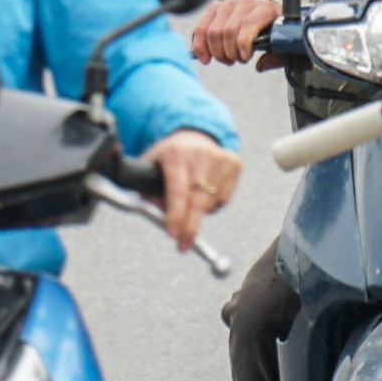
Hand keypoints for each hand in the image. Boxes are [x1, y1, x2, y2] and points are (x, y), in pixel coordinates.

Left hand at [140, 129, 241, 251]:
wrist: (194, 136)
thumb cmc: (169, 158)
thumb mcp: (151, 167)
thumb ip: (147, 190)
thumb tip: (159, 213)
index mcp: (175, 154)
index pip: (178, 190)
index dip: (176, 215)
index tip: (173, 234)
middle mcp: (200, 154)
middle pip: (197, 200)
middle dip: (189, 227)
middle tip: (183, 245)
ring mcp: (220, 158)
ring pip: (211, 203)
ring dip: (199, 214)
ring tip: (189, 205)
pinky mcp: (234, 163)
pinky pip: (224, 199)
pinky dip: (213, 206)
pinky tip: (204, 195)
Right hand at [191, 0, 280, 65]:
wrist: (265, 8)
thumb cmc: (273, 29)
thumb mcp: (281, 41)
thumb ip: (276, 56)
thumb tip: (260, 66)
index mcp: (265, 9)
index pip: (249, 24)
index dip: (244, 44)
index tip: (246, 58)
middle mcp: (246, 3)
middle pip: (228, 31)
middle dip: (230, 52)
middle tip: (237, 60)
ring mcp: (228, 4)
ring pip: (213, 31)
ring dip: (217, 52)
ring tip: (226, 59)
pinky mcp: (214, 8)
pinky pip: (201, 28)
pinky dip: (199, 46)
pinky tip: (205, 57)